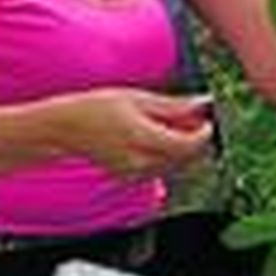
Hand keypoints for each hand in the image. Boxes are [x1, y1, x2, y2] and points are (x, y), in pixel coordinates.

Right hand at [63, 89, 216, 178]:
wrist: (67, 128)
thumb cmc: (98, 107)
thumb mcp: (137, 98)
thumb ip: (173, 105)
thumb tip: (203, 102)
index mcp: (141, 137)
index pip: (187, 145)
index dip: (204, 135)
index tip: (208, 121)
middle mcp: (140, 160)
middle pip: (185, 159)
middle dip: (194, 141)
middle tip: (191, 120)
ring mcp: (135, 173)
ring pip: (175, 166)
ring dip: (182, 149)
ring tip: (170, 126)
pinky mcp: (132, 178)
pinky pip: (161, 169)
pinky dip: (167, 156)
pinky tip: (157, 138)